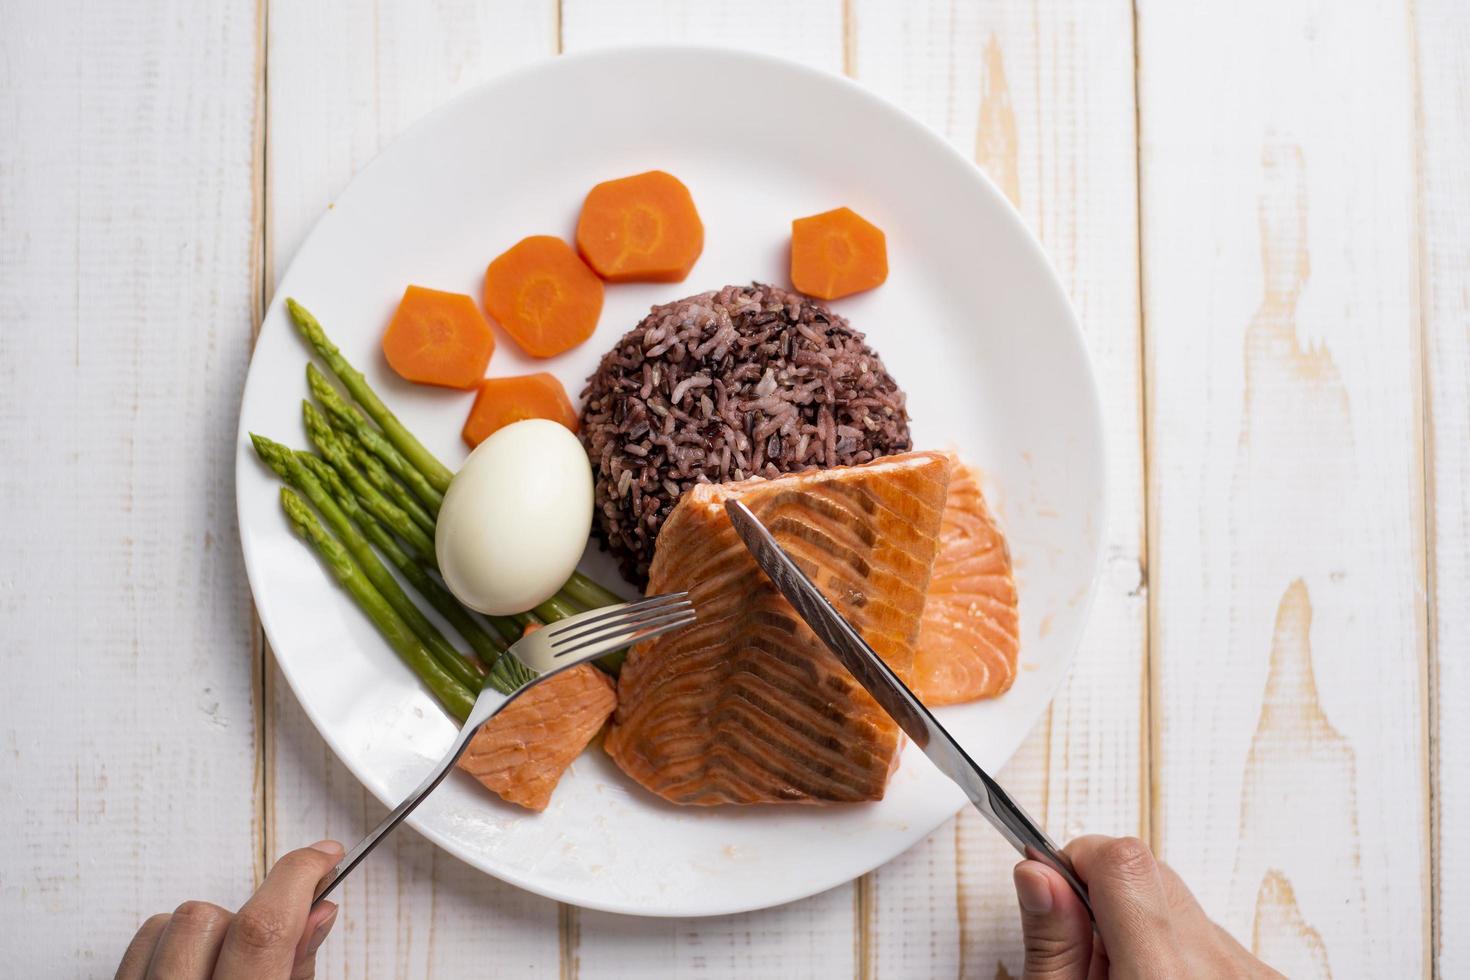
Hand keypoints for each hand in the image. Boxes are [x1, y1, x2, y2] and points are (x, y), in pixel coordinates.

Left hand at [114, 841, 343, 979]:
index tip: (323, 857)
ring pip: (165, 923)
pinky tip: (190, 973)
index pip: (262, 929)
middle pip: (203, 917)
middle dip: (242, 921)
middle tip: (261, 956)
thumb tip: (317, 910)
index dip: (298, 876)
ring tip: (223, 970)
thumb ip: (298, 969)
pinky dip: (168, 948)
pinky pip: (137, 945)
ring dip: (204, 934)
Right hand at [1012, 835, 1282, 978]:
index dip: (1078, 860)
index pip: (1122, 860)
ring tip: (1125, 977)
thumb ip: (1054, 947)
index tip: (1052, 884)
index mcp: (1164, 975)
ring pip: (1181, 903)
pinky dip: (1178, 949)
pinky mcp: (1266, 979)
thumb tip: (1037, 873)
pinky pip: (1212, 935)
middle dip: (1105, 893)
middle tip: (1084, 951)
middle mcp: (1221, 970)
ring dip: (1142, 924)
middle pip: (1152, 872)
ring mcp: (1253, 974)